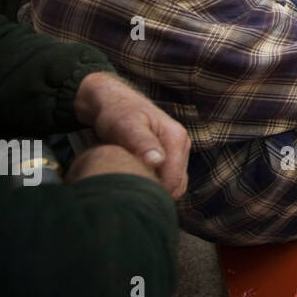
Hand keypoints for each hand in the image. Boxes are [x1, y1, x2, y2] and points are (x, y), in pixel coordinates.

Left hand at [73, 72, 189, 198]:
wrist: (114, 102)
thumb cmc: (117, 113)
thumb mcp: (126, 125)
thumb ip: (142, 142)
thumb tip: (157, 161)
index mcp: (176, 138)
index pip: (174, 181)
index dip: (153, 193)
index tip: (130, 194)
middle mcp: (182, 145)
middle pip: (176, 185)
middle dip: (155, 192)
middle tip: (128, 190)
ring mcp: (178, 150)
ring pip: (174, 184)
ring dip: (155, 189)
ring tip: (131, 183)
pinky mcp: (171, 155)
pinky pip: (169, 179)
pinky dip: (155, 184)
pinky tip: (137, 179)